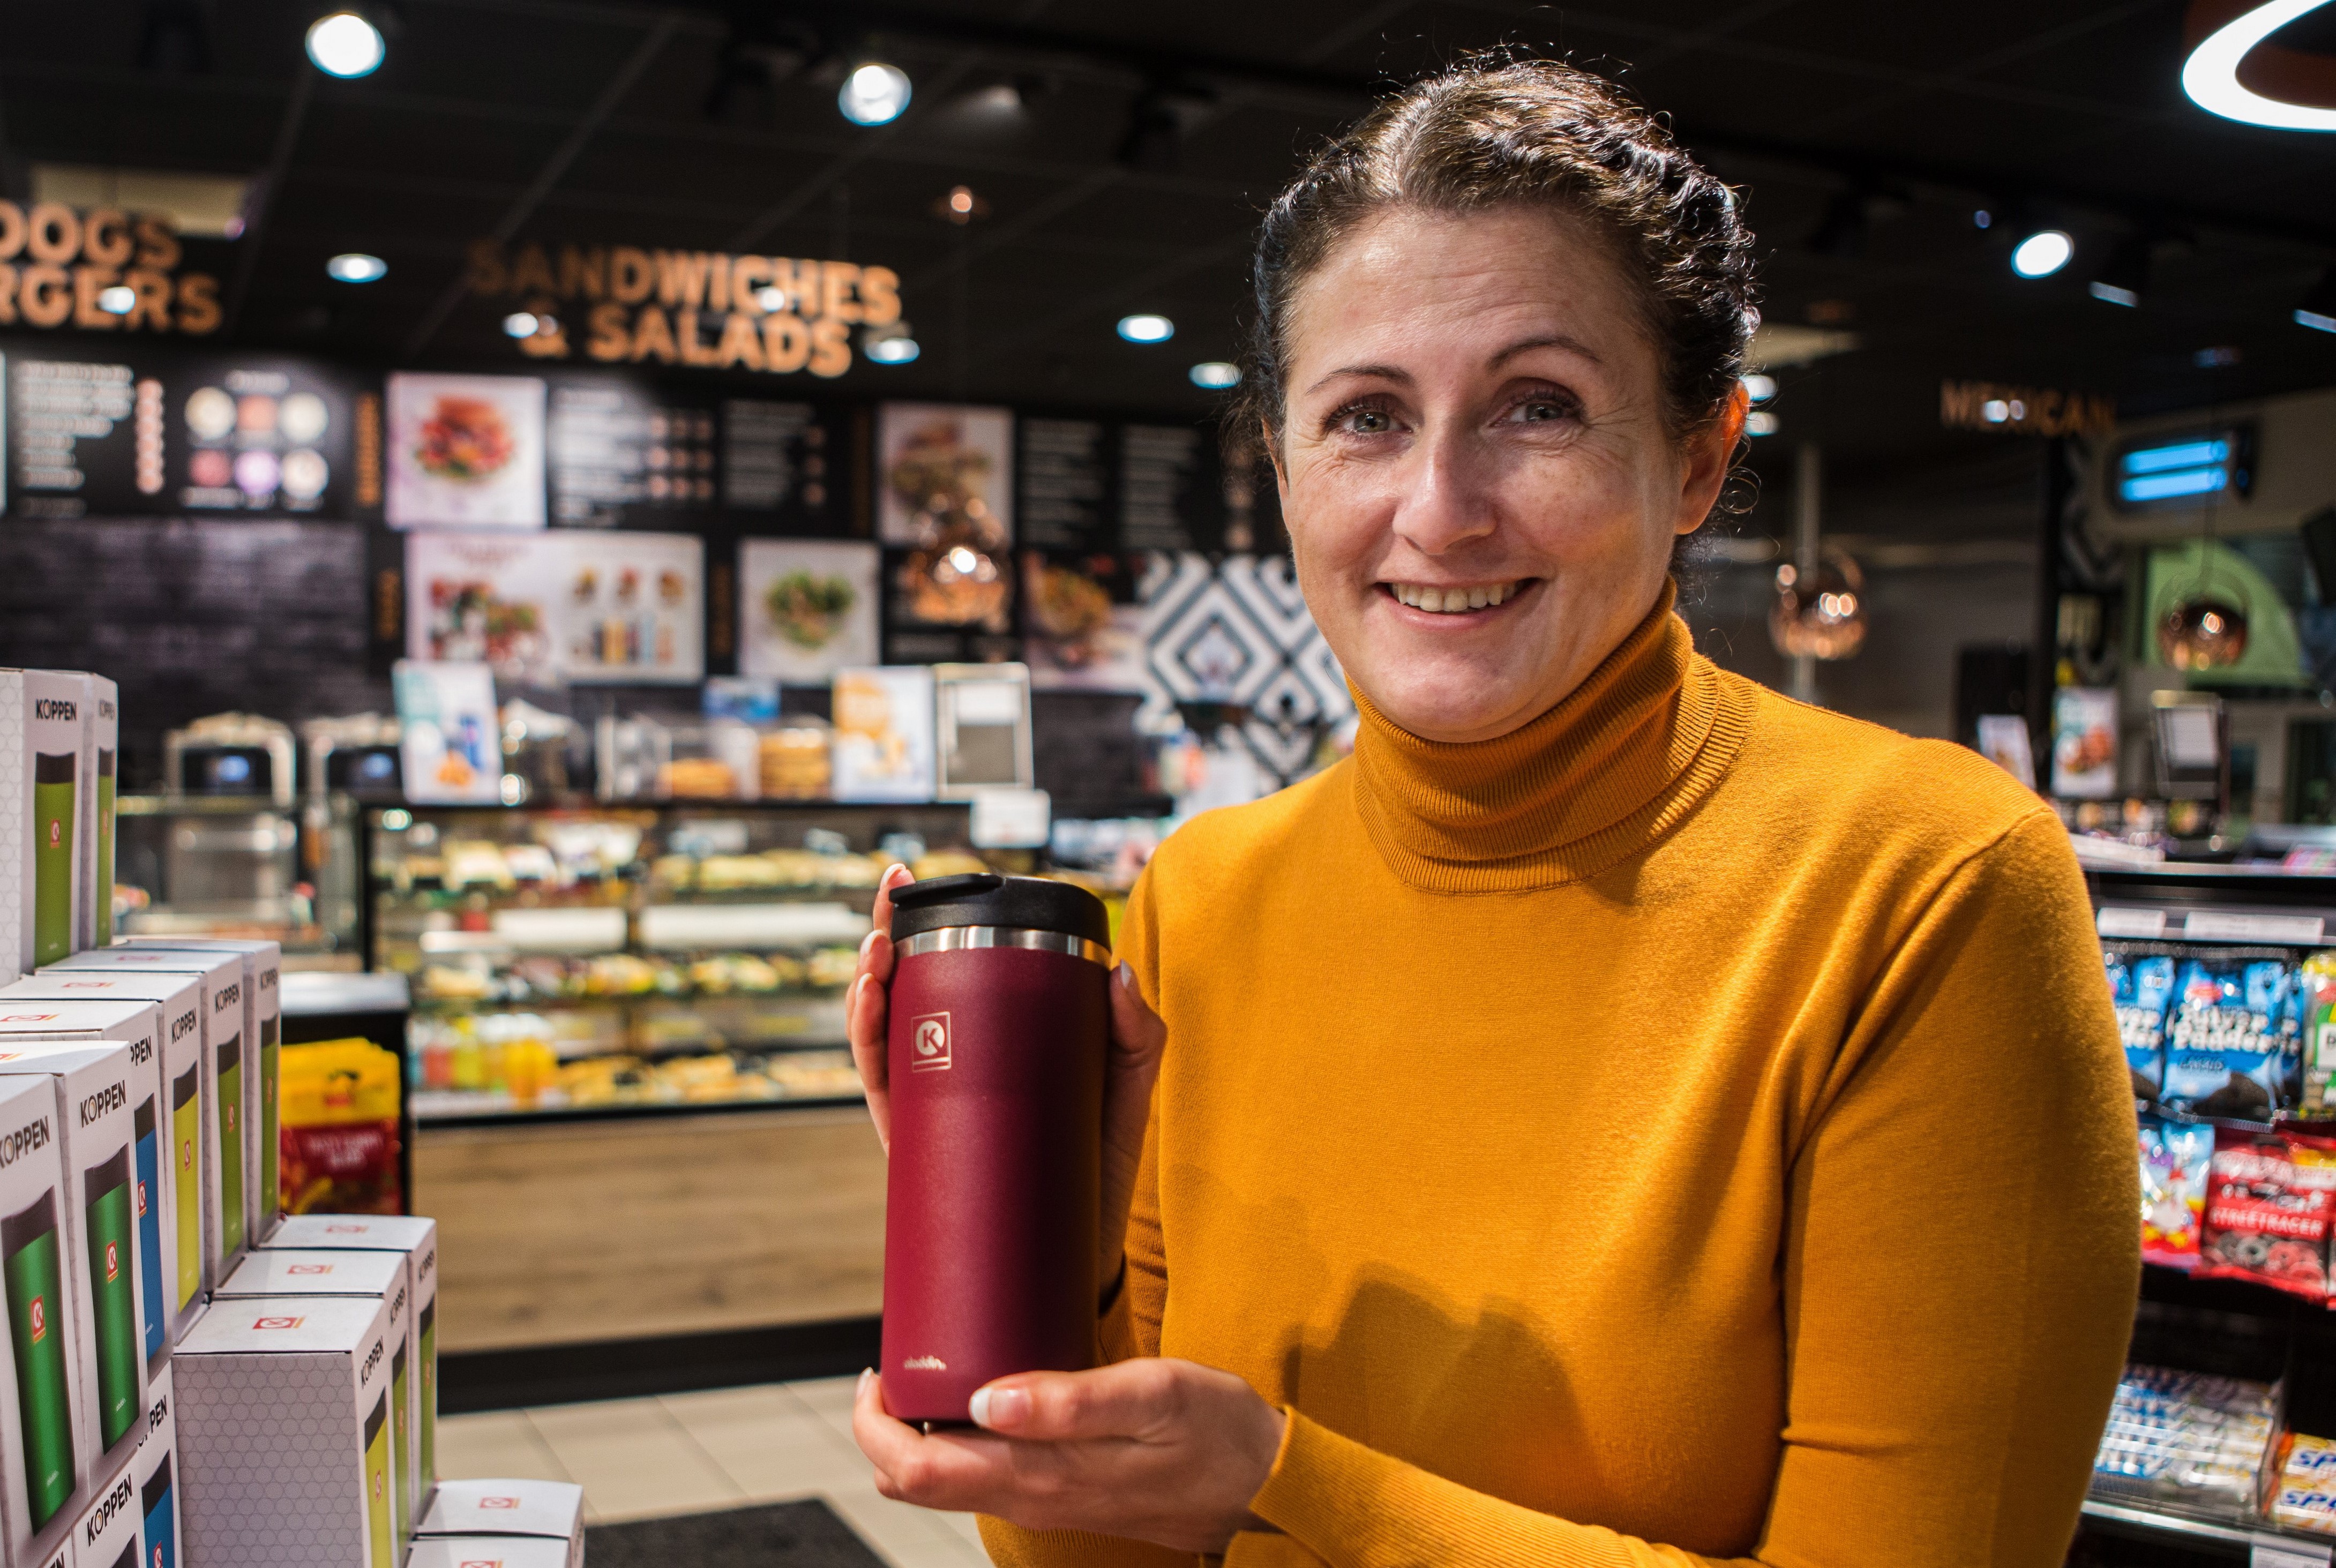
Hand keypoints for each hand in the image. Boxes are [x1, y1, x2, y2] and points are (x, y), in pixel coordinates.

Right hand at [846, 864, 1167, 1283]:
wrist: (1080, 1255)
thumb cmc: (1098, 1166)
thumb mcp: (1126, 1087)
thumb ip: (1134, 1032)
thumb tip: (1120, 970)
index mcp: (991, 1041)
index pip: (948, 970)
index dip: (923, 922)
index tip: (913, 880)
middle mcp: (950, 1066)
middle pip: (903, 989)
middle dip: (884, 933)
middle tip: (890, 894)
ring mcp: (929, 1103)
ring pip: (879, 1031)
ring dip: (867, 980)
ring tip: (878, 945)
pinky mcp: (916, 1146)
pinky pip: (879, 1088)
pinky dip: (867, 1041)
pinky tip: (871, 1003)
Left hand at [852, 1358, 1286, 1553]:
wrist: (1268, 1485)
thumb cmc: (1219, 1431)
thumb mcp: (1156, 1395)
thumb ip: (1071, 1400)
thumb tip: (985, 1401)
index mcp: (1043, 1475)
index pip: (920, 1471)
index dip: (877, 1427)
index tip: (876, 1374)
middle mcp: (1034, 1498)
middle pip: (920, 1484)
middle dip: (885, 1433)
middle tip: (892, 1369)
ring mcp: (1049, 1501)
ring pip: (950, 1484)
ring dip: (922, 1436)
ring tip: (930, 1373)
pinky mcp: (1067, 1493)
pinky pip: (988, 1477)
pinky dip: (961, 1442)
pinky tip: (981, 1397)